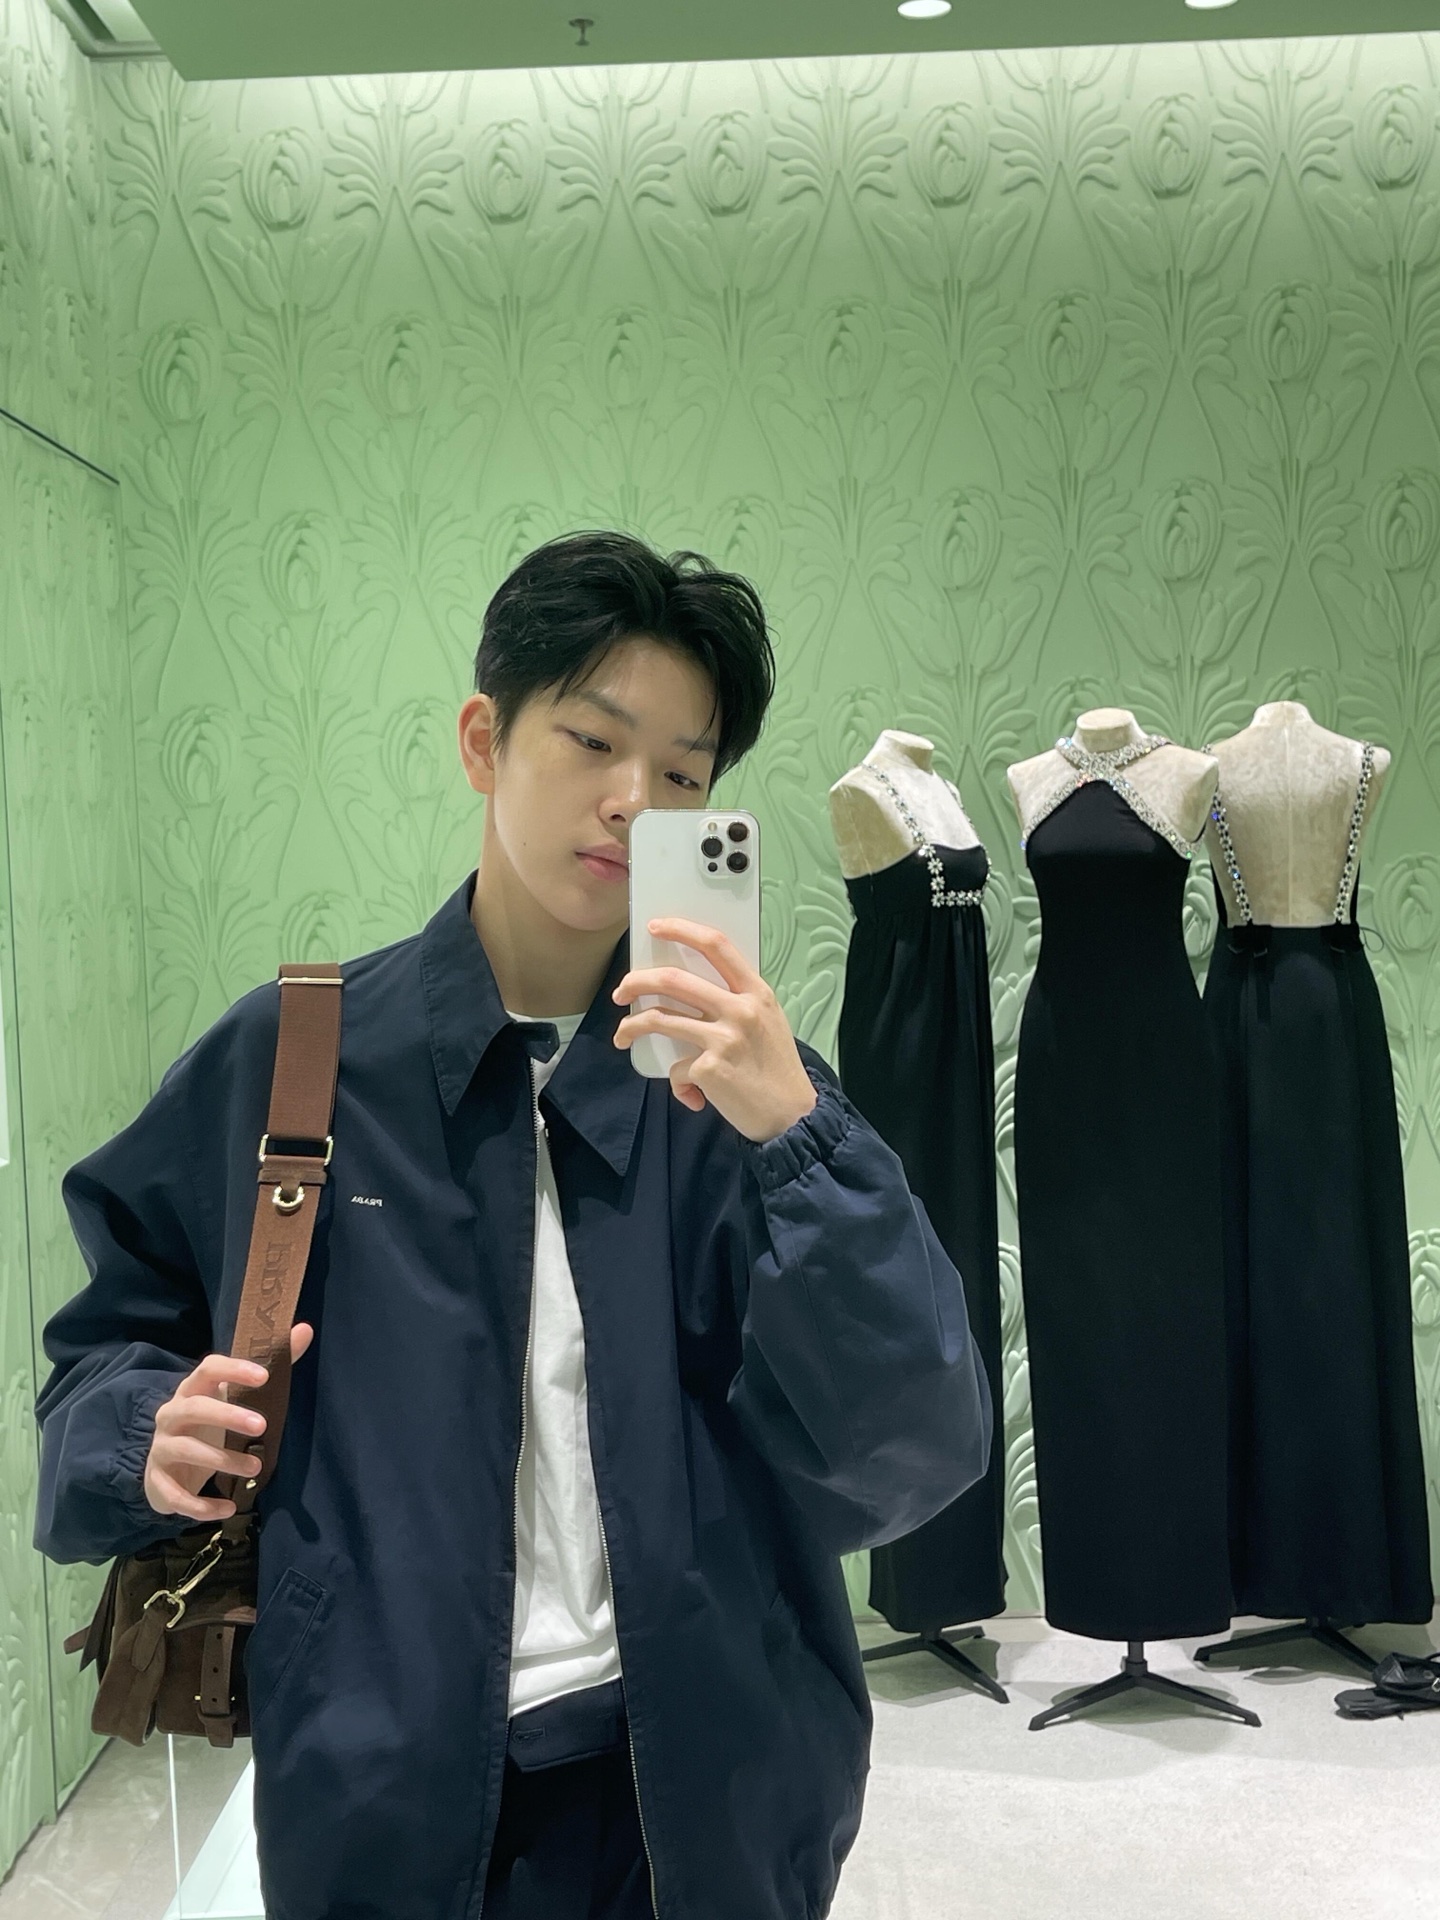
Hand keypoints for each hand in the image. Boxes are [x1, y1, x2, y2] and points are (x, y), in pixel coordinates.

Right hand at [143, 1323, 313, 1521]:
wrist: (167, 1466)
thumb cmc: (210, 1425)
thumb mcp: (235, 1397)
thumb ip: (273, 1364)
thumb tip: (305, 1330)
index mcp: (193, 1389)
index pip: (207, 1368)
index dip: (233, 1369)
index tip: (264, 1376)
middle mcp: (172, 1414)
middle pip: (193, 1407)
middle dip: (227, 1416)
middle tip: (263, 1425)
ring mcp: (161, 1448)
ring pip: (186, 1450)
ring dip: (221, 1460)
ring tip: (256, 1467)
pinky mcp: (157, 1481)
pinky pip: (175, 1494)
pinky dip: (201, 1504)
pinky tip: (227, 1509)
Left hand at [612, 917, 817, 1142]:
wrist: (793, 1117)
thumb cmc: (777, 1070)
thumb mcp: (768, 1022)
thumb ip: (737, 1002)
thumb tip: (690, 993)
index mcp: (757, 992)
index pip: (716, 945)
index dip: (681, 930)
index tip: (655, 927)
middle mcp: (741, 1009)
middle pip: (673, 980)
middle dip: (636, 981)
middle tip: (621, 990)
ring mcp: (724, 1038)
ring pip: (659, 1019)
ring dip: (631, 1027)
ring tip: (623, 1037)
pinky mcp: (710, 1068)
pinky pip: (676, 1068)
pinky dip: (678, 1083)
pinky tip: (692, 1095)